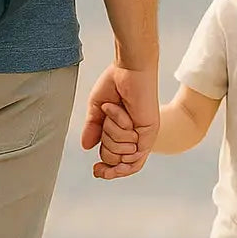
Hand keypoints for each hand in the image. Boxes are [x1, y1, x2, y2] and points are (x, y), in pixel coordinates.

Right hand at [81, 63, 158, 179]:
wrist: (129, 67)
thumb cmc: (115, 82)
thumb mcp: (97, 109)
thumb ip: (92, 129)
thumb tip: (86, 147)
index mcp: (124, 133)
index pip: (114, 162)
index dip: (105, 170)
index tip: (95, 170)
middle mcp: (135, 137)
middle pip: (114, 161)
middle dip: (107, 140)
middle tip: (110, 113)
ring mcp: (143, 136)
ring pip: (122, 157)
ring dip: (113, 133)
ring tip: (118, 109)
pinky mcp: (150, 132)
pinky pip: (134, 151)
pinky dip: (122, 132)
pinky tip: (123, 116)